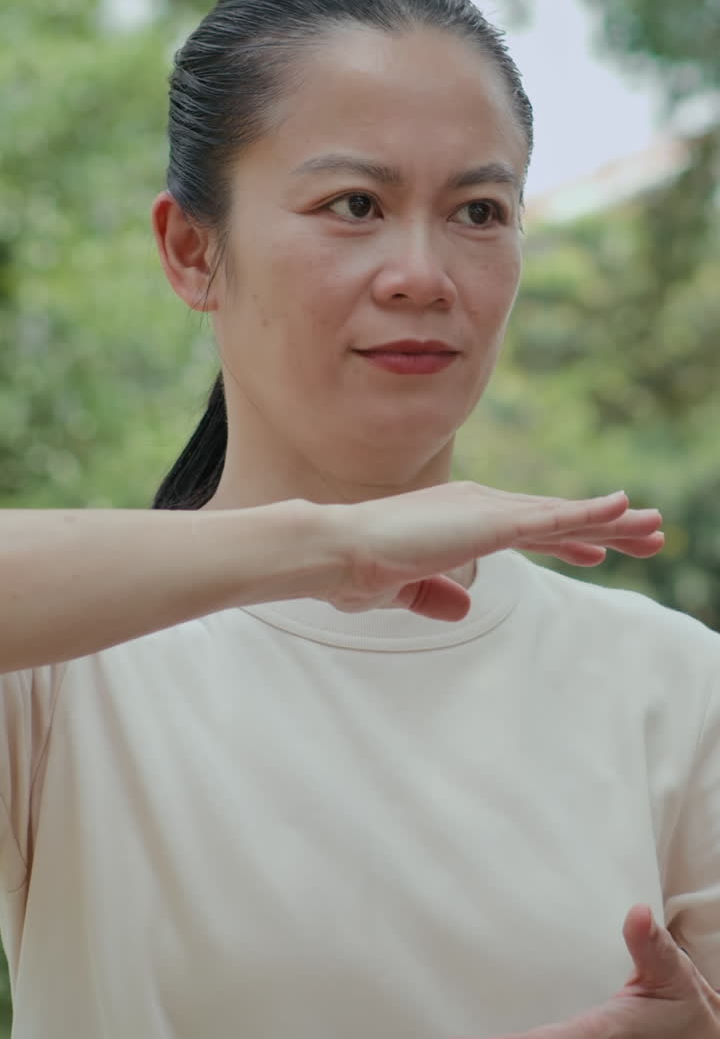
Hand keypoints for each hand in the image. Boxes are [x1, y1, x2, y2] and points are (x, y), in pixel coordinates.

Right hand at [321, 482, 662, 618]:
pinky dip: (590, 513)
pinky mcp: (490, 521)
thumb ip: (435, 595)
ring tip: (657, 527)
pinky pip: (552, 517)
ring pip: (563, 516)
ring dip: (615, 523)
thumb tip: (462, 607)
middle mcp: (479, 506)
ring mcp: (487, 510)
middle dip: (604, 528)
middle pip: (555, 518)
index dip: (567, 537)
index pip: (526, 529)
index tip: (598, 547)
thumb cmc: (357, 570)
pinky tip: (625, 510)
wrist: (334, 551)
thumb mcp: (406, 589)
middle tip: (650, 535)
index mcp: (460, 519)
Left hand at [461, 904, 719, 1038]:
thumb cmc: (680, 1006)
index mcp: (604, 1029)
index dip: (524, 1038)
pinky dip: (530, 1036)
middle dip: (510, 1036)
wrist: (700, 1038)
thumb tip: (638, 913)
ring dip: (515, 1036)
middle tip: (453, 1027)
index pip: (554, 1038)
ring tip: (460, 1028)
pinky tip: (502, 1028)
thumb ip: (653, 946)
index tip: (493, 1033)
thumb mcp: (672, 974)